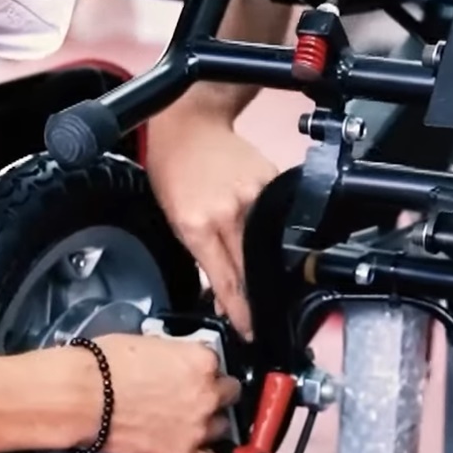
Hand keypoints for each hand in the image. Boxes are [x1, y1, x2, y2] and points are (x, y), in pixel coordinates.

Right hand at [89, 334, 241, 452]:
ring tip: (187, 424)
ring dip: (209, 425)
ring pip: (222, 428)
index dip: (204, 370)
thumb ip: (175, 352)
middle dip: (213, 395)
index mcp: (201, 360)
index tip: (194, 374)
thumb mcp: (148, 342)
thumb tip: (177, 359)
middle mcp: (207, 394)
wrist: (82, 396)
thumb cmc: (104, 366)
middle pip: (229, 395)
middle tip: (192, 396)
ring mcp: (197, 428)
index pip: (218, 364)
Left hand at [146, 114, 277, 338]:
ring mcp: (254, 195)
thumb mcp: (173, 217)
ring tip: (269, 285)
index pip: (225, 279)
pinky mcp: (271, 181)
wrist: (190, 122)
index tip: (249, 330)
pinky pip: (278, 219)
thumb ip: (200, 254)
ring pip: (268, 247)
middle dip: (256, 298)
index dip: (240, 310)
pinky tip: (273, 244)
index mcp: (197, 224)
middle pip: (251, 268)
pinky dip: (275, 236)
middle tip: (262, 318)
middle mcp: (228, 212)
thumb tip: (222, 290)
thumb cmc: (173, 168)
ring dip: (268, 269)